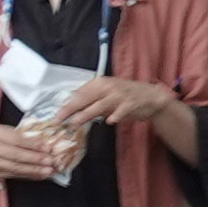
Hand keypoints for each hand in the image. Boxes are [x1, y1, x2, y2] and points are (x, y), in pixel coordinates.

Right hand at [0, 120, 73, 185]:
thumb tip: (44, 142)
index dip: (33, 145)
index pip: (16, 140)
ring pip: (15, 167)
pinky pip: (14, 175)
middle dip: (35, 159)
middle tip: (51, 162)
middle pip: (16, 155)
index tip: (48, 148)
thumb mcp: (4, 132)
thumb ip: (21, 136)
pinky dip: (28, 176)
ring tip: (48, 171)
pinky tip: (40, 176)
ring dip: (34, 170)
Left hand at [54, 72, 177, 133]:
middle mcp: (107, 87)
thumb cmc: (126, 96)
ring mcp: (119, 95)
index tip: (56, 115)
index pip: (78, 94)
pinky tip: (109, 121)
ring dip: (86, 114)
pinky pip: (121, 110)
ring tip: (75, 123)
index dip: (66, 105)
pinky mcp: (131, 103)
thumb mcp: (106, 95)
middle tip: (58, 120)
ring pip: (99, 105)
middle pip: (85, 98)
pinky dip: (115, 115)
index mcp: (99, 83)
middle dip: (70, 110)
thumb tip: (72, 109)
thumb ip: (92, 101)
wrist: (151, 96)